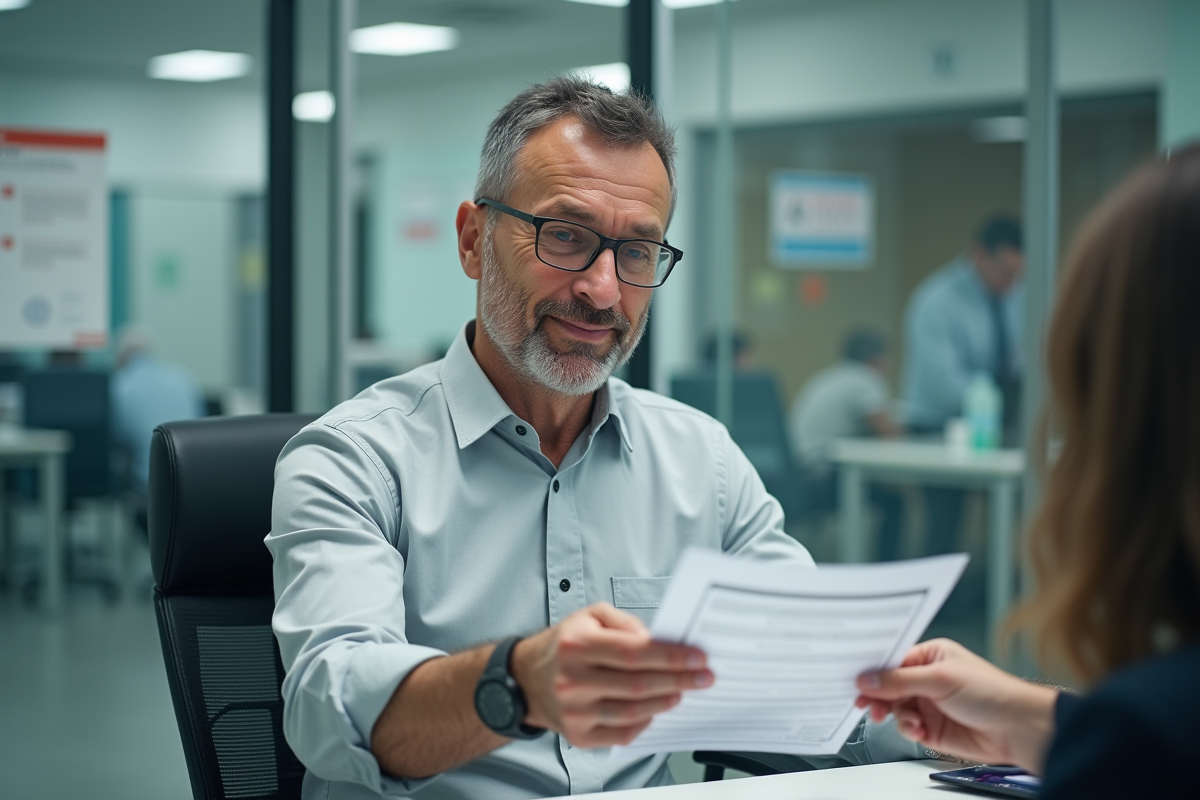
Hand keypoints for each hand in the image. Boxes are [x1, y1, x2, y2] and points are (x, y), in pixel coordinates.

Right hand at [511, 603, 712, 748]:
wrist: (525, 678)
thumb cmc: (564, 644)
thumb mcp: (589, 616)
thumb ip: (625, 622)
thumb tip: (656, 641)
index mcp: (577, 645)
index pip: (633, 653)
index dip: (670, 656)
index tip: (696, 657)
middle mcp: (573, 680)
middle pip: (637, 684)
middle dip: (678, 680)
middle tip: (703, 677)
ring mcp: (574, 711)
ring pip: (632, 712)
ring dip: (664, 702)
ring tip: (682, 692)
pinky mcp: (578, 735)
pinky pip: (621, 734)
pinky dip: (644, 722)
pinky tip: (655, 709)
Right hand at [855, 638, 1057, 772]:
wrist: (1017, 728)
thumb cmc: (992, 692)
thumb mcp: (940, 679)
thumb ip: (900, 680)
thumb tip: (867, 679)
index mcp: (931, 656)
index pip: (893, 659)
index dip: (874, 668)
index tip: (856, 676)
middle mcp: (928, 679)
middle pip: (889, 685)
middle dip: (878, 694)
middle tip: (865, 703)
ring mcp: (929, 704)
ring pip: (895, 708)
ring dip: (896, 714)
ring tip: (907, 720)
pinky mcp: (932, 728)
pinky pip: (907, 727)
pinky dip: (907, 729)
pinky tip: (917, 729)